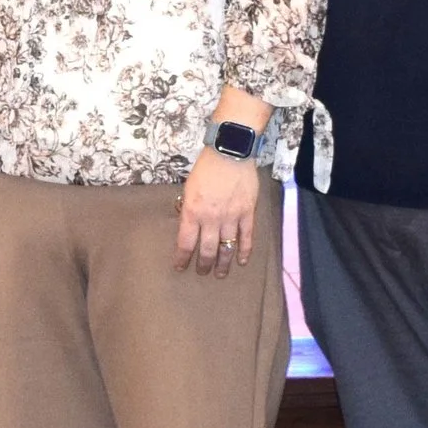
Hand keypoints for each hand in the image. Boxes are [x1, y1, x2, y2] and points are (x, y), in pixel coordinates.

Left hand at [175, 149, 259, 277]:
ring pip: (226, 248)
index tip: (179, 267)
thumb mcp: (189, 188)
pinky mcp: (247, 213)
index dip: (182, 258)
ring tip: (220, 274)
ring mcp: (231, 217)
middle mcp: (211, 218)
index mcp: (192, 211)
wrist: (229, 153)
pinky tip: (242, 262)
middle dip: (203, 265)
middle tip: (202, 273)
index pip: (185, 243)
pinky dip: (244, 251)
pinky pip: (246, 237)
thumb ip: (188, 208)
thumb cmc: (206, 168)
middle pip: (206, 250)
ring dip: (223, 264)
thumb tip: (187, 223)